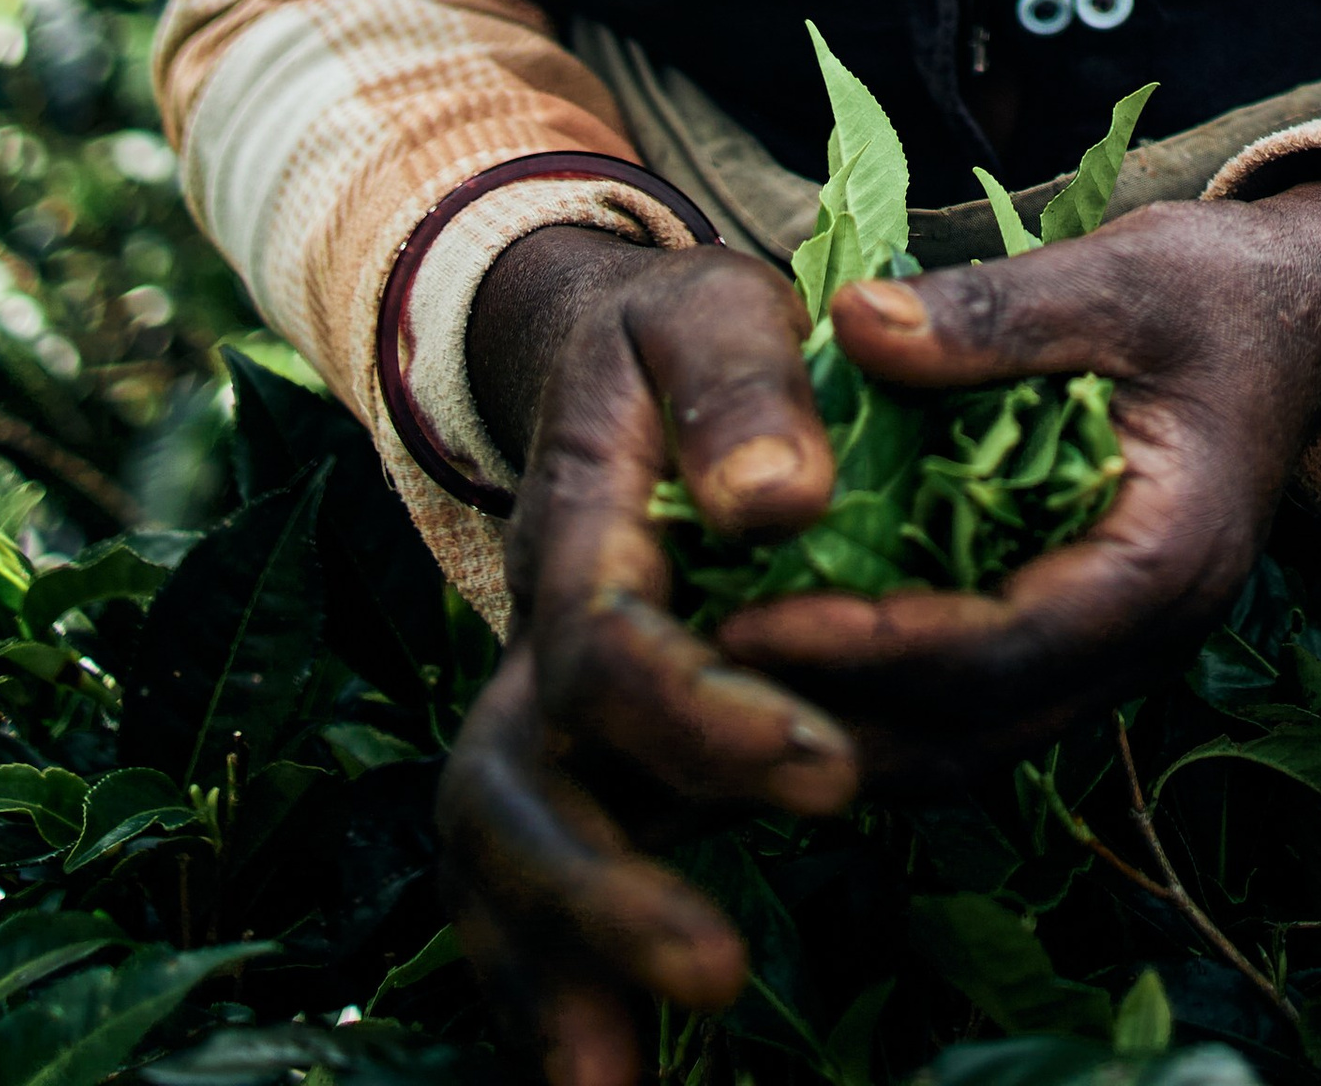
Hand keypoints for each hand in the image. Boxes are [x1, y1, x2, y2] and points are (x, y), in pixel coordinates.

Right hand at [439, 234, 856, 1085]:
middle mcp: (536, 637)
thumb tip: (785, 503)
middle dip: (602, 894)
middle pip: (511, 788)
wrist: (612, 351)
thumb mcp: (714, 310)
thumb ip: (746, 389)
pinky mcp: (576, 758)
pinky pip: (529, 881)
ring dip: (552, 975)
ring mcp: (542, 709)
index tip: (824, 767)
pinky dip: (555, 980)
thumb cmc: (684, 332)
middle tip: (722, 972)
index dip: (700, 720)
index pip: (606, 651)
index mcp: (576, 529)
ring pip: (496, 855)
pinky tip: (613, 1070)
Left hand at [717, 173, 1320, 780]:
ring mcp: (1115, 651)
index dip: (869, 646)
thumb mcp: (1118, 274)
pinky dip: (882, 696)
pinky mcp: (1080, 635)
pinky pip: (973, 704)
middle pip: (974, 733)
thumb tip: (850, 324)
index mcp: (1167, 561)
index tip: (747, 619)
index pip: (1000, 648)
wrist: (1302, 318)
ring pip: (968, 742)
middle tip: (697, 680)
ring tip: (717, 687)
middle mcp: (1145, 638)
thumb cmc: (1214, 291)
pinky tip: (789, 657)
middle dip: (835, 717)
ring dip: (847, 727)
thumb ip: (990, 312)